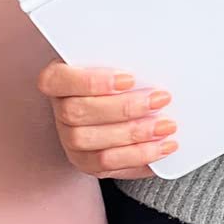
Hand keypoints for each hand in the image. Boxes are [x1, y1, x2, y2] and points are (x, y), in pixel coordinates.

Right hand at [37, 61, 178, 178]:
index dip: (91, 81)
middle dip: (126, 109)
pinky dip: (139, 156)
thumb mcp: (117, 58)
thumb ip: (124, 58)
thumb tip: (154, 57)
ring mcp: (70, 141)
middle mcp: (60, 112)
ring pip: (94, 144)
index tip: (129, 78)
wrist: (118, 98)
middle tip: (161, 99)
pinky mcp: (86, 163)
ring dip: (136, 136)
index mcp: (58, 80)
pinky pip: (109, 166)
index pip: (57, 80)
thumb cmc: (117, 72)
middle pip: (80, 114)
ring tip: (167, 126)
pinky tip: (162, 147)